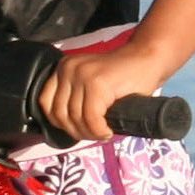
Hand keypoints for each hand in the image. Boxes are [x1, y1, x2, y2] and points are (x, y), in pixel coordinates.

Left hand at [39, 43, 170, 144]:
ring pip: (75, 118)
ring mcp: (81, 74)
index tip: (79, 131)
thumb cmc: (124, 77)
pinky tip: (108, 131)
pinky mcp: (97, 83)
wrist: (149, 59)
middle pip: (59, 113)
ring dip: (89, 133)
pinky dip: (99, 130)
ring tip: (102, 133)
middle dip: (76, 132)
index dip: (61, 124)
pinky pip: (91, 117)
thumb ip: (75, 99)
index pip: (46, 104)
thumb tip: (65, 129)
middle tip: (94, 135)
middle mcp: (68, 69)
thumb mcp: (90, 85)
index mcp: (62, 69)